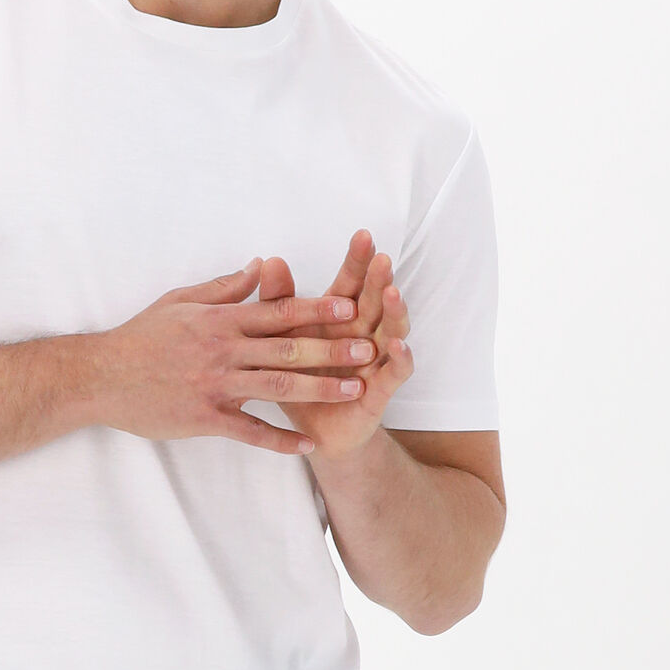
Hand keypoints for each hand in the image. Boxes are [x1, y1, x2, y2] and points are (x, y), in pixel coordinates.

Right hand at [89, 261, 381, 456]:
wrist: (100, 376)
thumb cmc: (140, 337)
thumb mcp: (181, 301)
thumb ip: (225, 287)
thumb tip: (262, 266)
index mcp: (220, 320)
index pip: (279, 311)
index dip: (318, 310)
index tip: (352, 308)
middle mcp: (223, 350)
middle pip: (288, 347)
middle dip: (332, 348)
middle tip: (370, 350)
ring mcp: (215, 385)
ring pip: (278, 385)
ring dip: (319, 388)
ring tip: (354, 391)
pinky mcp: (204, 418)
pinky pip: (249, 431)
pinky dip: (279, 440)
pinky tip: (307, 446)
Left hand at [255, 232, 411, 468]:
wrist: (311, 434)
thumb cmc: (299, 382)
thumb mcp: (283, 340)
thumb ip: (279, 302)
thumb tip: (269, 260)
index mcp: (338, 320)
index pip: (351, 284)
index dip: (357, 262)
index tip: (362, 235)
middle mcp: (362, 335)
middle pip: (374, 302)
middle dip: (379, 280)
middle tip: (382, 257)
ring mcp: (375, 362)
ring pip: (391, 331)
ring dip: (395, 313)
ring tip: (393, 293)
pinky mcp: (380, 392)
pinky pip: (395, 373)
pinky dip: (399, 359)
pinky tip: (398, 345)